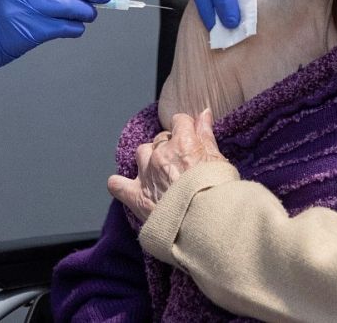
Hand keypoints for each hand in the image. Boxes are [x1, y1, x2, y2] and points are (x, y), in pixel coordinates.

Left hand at [108, 109, 224, 220]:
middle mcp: (161, 155)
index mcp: (183, 143)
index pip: (179, 121)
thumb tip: (203, 113)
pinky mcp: (137, 197)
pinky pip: (117, 185)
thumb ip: (207, 134)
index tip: (189, 135)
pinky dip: (120, 184)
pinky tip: (126, 186)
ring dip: (148, 159)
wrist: (206, 224)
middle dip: (169, 147)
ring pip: (141, 153)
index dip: (185, 128)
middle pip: (160, 139)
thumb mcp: (219, 160)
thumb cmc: (217, 193)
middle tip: (181, 162)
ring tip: (160, 172)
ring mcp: (147, 175)